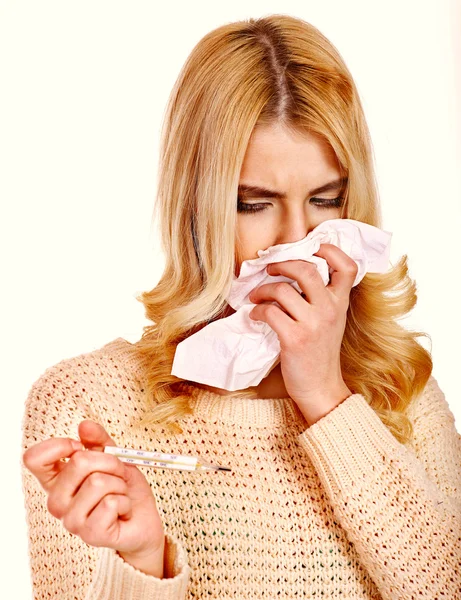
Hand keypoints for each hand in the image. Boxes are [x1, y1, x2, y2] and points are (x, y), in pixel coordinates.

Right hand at [22, 420, 164, 576]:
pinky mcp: (90, 534)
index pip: (33, 459)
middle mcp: (57, 501)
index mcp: (56, 481)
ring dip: (119, 484)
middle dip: (110, 462)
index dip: (58, 445)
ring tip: (120, 494)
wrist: (142, 518)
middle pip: (79, 462)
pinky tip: (122, 511)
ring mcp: (71, 521)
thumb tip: (84, 425)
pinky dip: (125, 501)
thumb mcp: (112, 457)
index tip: (80, 446)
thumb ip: (98, 440)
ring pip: (98, 482)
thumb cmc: (123, 488)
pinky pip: (110, 502)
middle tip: (117, 475)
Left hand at [248, 243, 354, 424]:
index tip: (311, 246)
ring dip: (263, 290)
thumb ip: (323, 297)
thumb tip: (293, 271)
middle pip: (306, 269)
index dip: (330, 250)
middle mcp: (331, 310)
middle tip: (269, 268)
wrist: (321, 388)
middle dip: (282, 263)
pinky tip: (255, 315)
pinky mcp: (294, 338)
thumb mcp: (332, 321)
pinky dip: (257, 310)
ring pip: (282, 289)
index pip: (347, 266)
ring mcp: (313, 324)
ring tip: (256, 296)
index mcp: (341, 303)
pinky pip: (269, 312)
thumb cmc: (320, 353)